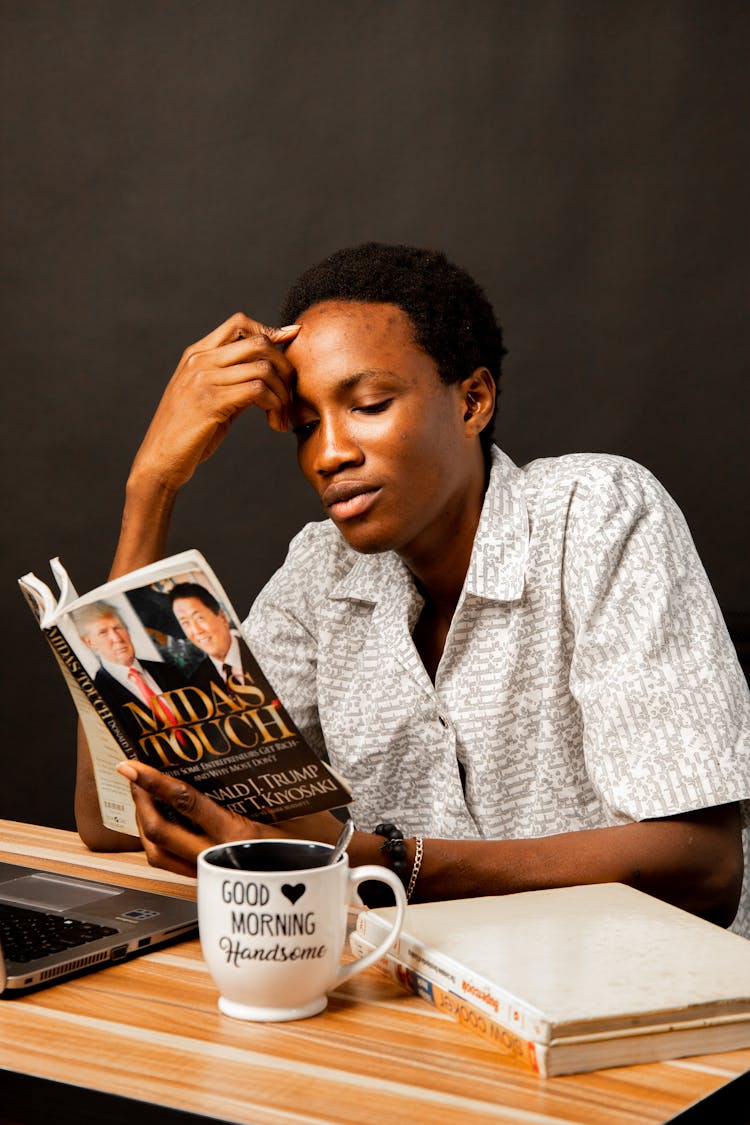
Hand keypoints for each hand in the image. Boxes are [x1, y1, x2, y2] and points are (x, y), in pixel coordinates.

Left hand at [116, 761, 341, 875]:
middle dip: (139, 803)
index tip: (131, 766)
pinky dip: (159, 842)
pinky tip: (162, 824)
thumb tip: (217, 754)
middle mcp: (217, 856)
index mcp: (236, 833)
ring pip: (159, 854)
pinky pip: (173, 864)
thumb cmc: (314, 835)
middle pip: (158, 832)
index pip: (183, 802)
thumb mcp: (287, 800)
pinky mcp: (211, 881)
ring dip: (144, 826)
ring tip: (142, 800)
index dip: (152, 782)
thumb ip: (250, 783)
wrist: (329, 872)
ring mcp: (211, 873)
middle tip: (133, 779)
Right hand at [132, 312, 299, 493]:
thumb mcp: (210, 399)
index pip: (239, 324)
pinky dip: (274, 405)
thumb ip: (234, 382)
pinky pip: (257, 390)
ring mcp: (203, 379)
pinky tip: (274, 423)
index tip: (289, 346)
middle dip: (284, 367)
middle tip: (290, 395)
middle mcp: (199, 361)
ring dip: (283, 394)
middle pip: (258, 342)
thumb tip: (268, 373)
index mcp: (197, 354)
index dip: (270, 331)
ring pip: (263, 368)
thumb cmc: (187, 433)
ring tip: (282, 417)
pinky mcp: (210, 402)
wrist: (159, 461)